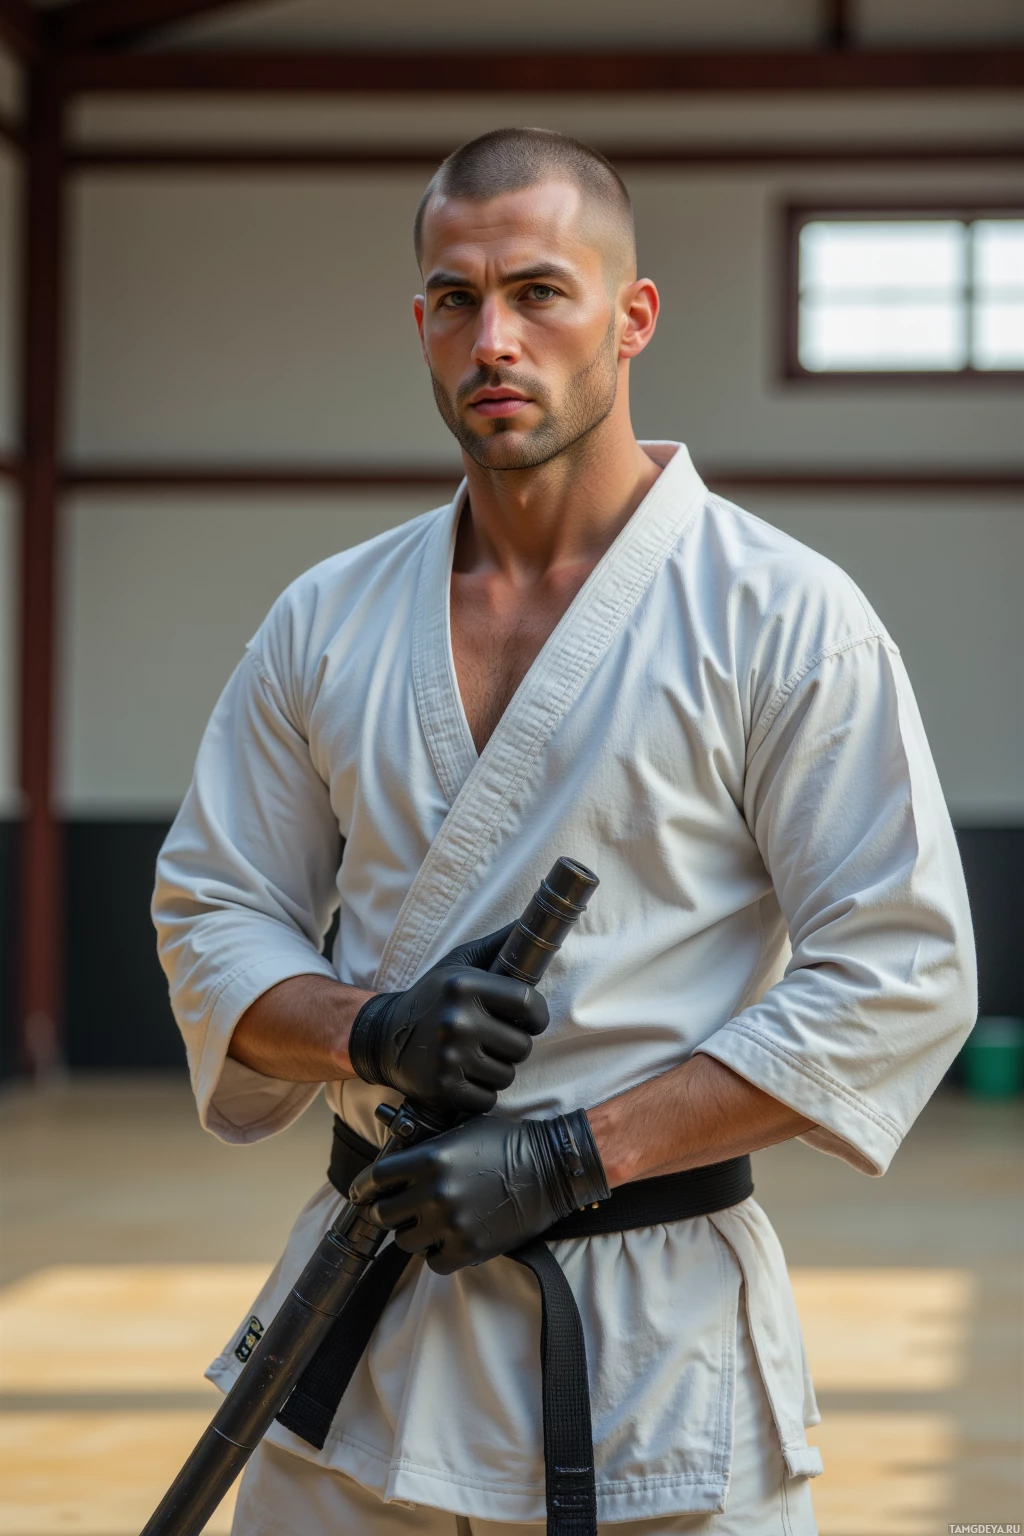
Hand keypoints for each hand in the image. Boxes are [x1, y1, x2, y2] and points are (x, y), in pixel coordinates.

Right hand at [347, 928, 548, 1115]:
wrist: (384, 1037)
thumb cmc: (432, 998)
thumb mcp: (458, 964)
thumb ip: (496, 946)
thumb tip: (529, 924)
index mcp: (463, 985)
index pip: (527, 1002)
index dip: (536, 1015)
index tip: (529, 1020)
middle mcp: (456, 1019)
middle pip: (521, 1044)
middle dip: (512, 1045)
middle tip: (492, 1039)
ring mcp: (449, 1055)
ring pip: (507, 1074)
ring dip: (497, 1069)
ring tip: (476, 1056)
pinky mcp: (443, 1086)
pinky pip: (488, 1097)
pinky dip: (481, 1092)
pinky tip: (465, 1076)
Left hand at [349, 1110, 609, 1274]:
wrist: (550, 1167)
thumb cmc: (507, 1142)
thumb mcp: (461, 1130)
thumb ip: (427, 1147)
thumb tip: (398, 1162)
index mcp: (428, 1158)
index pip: (375, 1178)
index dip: (363, 1187)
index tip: (360, 1194)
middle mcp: (433, 1192)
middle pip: (384, 1214)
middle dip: (388, 1211)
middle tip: (400, 1210)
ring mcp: (450, 1223)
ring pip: (405, 1241)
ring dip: (412, 1233)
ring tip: (428, 1224)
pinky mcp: (468, 1249)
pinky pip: (433, 1262)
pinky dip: (436, 1254)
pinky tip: (447, 1240)